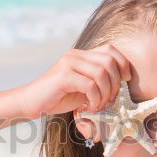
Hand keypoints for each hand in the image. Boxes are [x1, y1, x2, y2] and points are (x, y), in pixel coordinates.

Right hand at [15, 43, 132, 119]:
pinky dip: (95, 98)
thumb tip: (121, 85)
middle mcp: (75, 55)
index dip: (123, 64)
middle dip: (115, 83)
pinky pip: (90, 85)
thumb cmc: (57, 98)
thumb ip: (97, 81)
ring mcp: (68, 63)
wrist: (30, 103)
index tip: (125, 81)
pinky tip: (89, 107)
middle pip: (109, 62)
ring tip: (99, 105)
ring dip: (105, 93)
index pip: (110, 49)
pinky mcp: (63, 76)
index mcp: (80, 55)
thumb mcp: (82, 87)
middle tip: (109, 100)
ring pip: (101, 73)